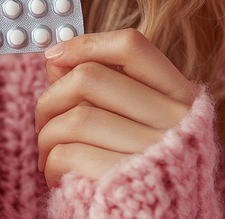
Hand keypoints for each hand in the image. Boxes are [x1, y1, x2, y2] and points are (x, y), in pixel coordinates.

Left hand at [34, 28, 199, 187]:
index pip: (132, 46)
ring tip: (48, 152)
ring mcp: (152, 152)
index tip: (56, 55)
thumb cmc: (143, 174)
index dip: (86, 43)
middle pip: (90, 78)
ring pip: (74, 116)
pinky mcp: (124, 181)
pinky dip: (51, 162)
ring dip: (46, 134)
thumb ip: (104, 87)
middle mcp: (174, 121)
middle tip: (44, 118)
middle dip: (51, 96)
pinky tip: (57, 174)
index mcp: (181, 98)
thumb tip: (57, 57)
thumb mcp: (138, 125)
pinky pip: (68, 153)